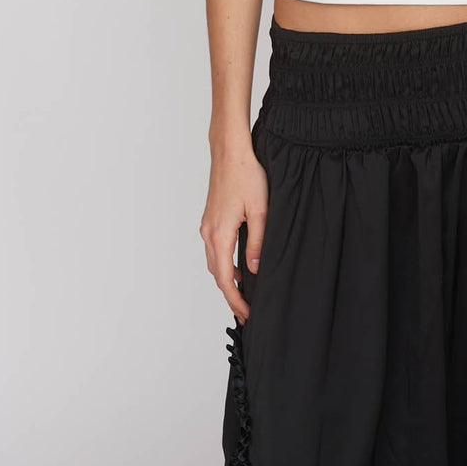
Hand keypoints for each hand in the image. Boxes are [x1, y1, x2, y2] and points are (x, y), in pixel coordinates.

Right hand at [199, 137, 268, 324]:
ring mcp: (207, 225)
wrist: (230, 151)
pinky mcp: (210, 217)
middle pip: (217, 274)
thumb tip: (255, 269)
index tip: (247, 314)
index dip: (236, 299)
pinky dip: (223, 263)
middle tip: (246, 311)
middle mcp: (208, 232)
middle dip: (230, 294)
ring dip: (226, 279)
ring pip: (214, 262)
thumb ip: (257, 242)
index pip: (225, 278)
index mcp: (220, 234)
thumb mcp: (260, 210)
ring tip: (243, 293)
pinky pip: (214, 249)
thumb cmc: (246, 175)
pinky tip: (238, 265)